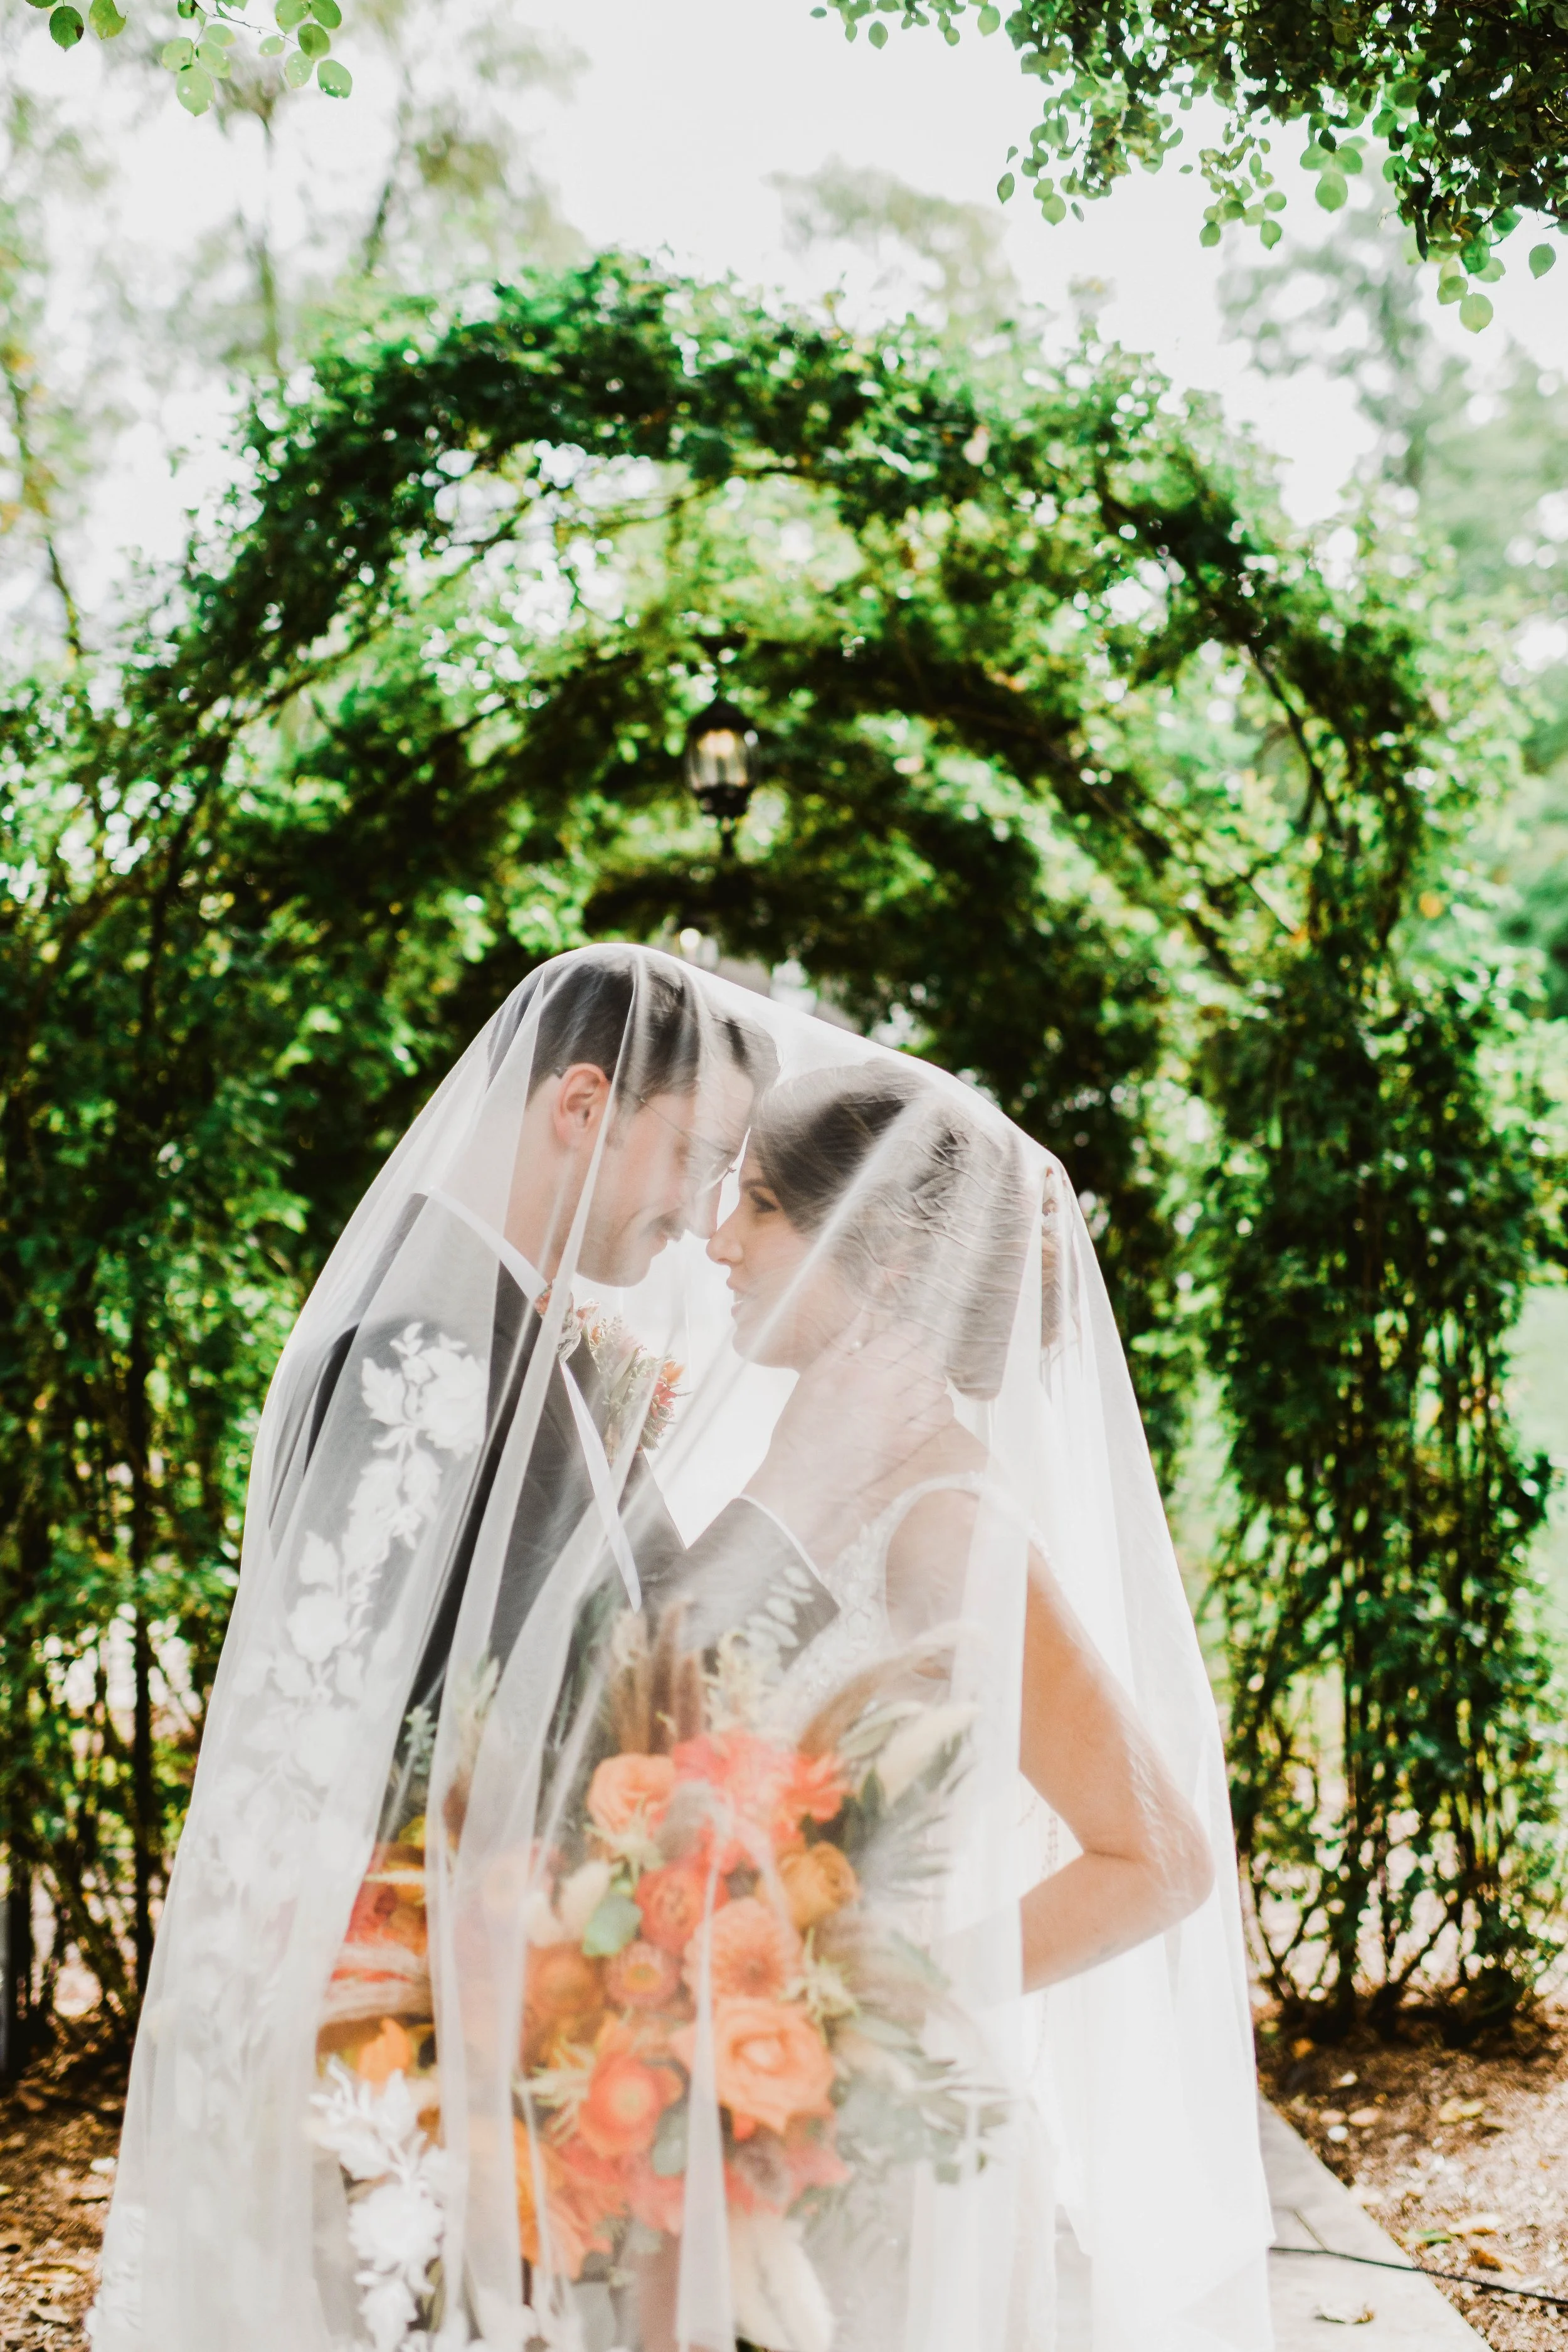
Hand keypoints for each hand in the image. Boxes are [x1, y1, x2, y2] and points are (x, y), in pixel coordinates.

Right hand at [744, 1310, 952, 1562]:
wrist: (802, 1482)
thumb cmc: (801, 1430)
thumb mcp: (815, 1377)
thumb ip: (845, 1342)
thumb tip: (867, 1313)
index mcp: (856, 1369)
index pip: (905, 1334)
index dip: (908, 1333)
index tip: (903, 1339)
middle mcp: (880, 1391)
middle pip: (926, 1357)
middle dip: (923, 1354)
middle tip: (912, 1362)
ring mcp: (897, 1419)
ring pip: (936, 1384)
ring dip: (931, 1380)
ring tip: (916, 1385)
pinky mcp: (906, 1444)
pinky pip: (940, 1416)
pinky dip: (938, 1407)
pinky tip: (923, 1409)